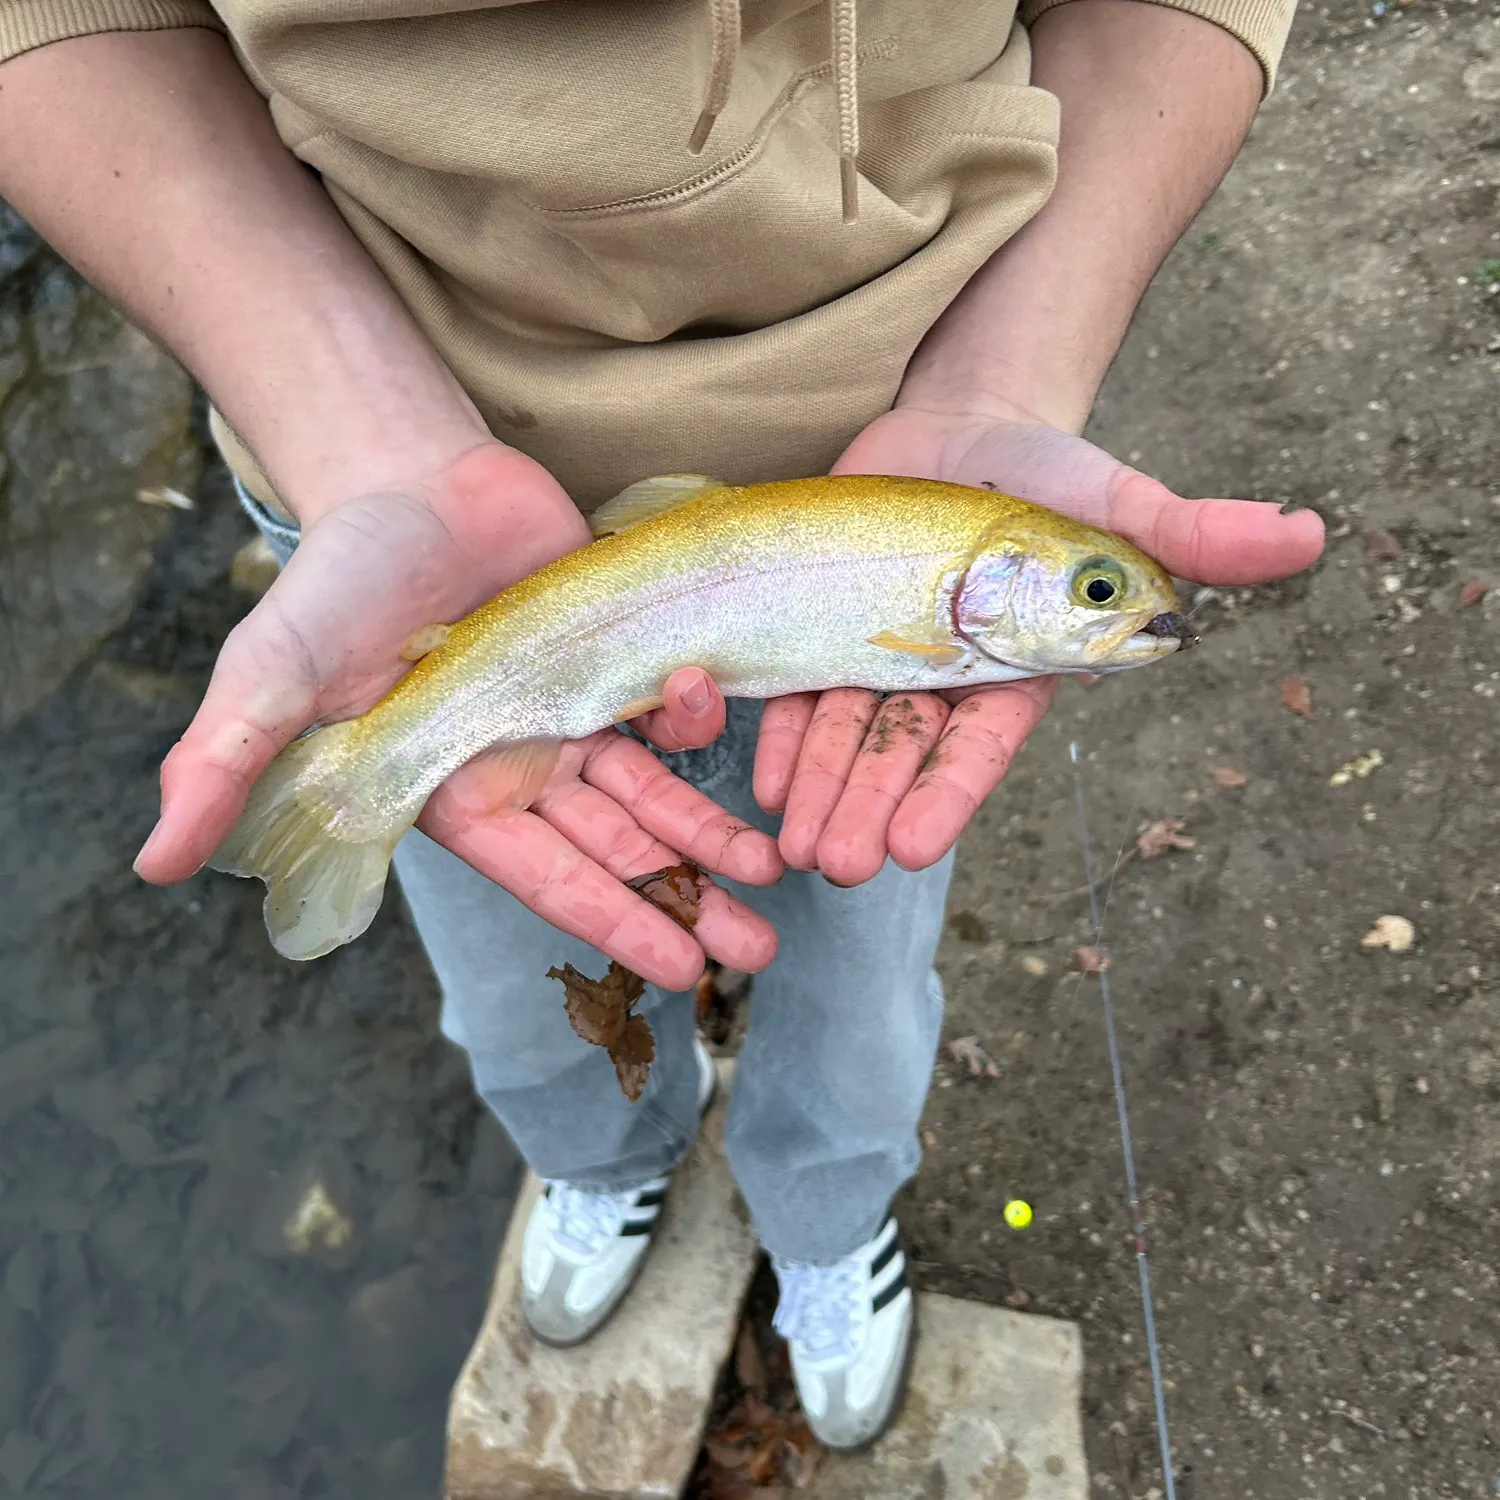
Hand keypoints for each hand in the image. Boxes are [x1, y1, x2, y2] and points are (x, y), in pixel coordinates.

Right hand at [134, 441, 781, 987]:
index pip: (543, 873)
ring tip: (782, 883)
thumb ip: (222, 759)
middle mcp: (519, 769)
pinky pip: (666, 721)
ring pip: (653, 798)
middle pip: (614, 852)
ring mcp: (570, 718)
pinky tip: (761, 775)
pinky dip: (710, 748)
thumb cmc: (336, 576)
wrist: (404, 478)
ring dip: (714, 844)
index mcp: (450, 790)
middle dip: (682, 904)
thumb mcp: (273, 669)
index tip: (675, 969)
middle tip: (757, 953)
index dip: (609, 918)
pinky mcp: (609, 664)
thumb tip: (155, 865)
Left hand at [753, 404, 1325, 883]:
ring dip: (821, 791)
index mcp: (1014, 671)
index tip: (913, 848)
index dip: (946, 794)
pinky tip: (762, 780)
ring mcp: (881, 657)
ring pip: (846, 733)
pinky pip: (798, 688)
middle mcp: (944, 678)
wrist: (961, 427)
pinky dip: (781, 732)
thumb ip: (1192, 532)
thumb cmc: (1050, 473)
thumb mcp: (1117, 501)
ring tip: (793, 847)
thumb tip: (1307, 534)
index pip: (980, 746)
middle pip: (901, 753)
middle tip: (835, 865)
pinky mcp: (828, 627)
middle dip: (869, 809)